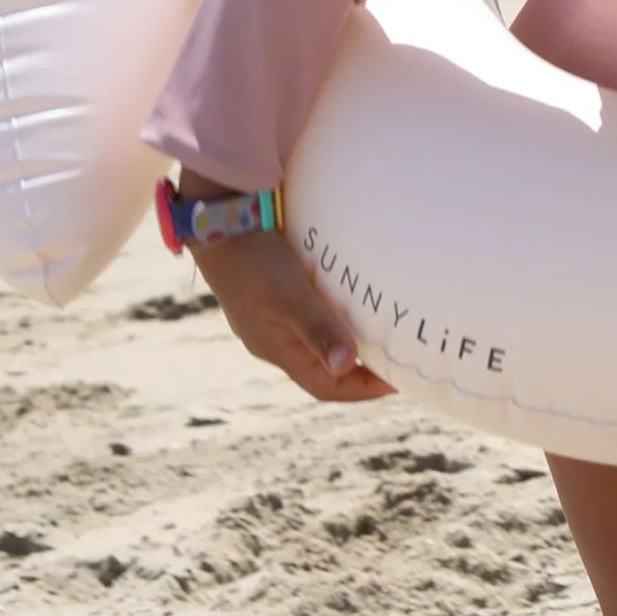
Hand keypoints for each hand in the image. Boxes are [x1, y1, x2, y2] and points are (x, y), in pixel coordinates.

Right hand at [187, 222, 395, 402]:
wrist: (219, 225)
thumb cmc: (255, 264)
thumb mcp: (289, 298)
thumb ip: (317, 330)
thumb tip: (347, 365)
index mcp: (280, 351)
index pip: (326, 387)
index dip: (362, 390)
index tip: (397, 383)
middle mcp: (277, 340)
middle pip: (324, 369)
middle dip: (360, 369)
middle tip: (396, 358)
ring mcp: (274, 318)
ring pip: (318, 340)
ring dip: (349, 339)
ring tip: (382, 330)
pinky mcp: (275, 294)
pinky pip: (312, 314)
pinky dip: (335, 314)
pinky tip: (351, 299)